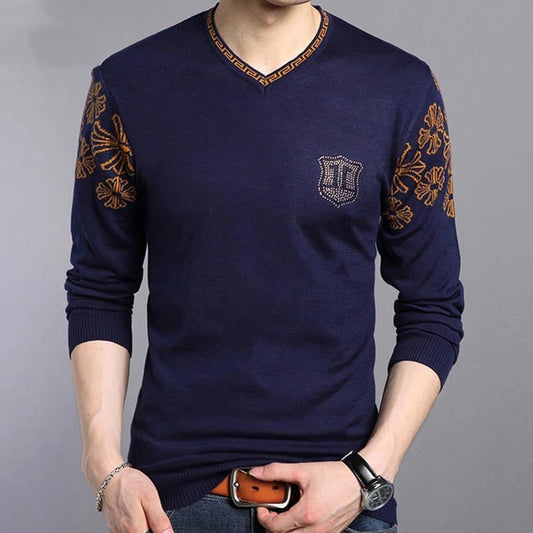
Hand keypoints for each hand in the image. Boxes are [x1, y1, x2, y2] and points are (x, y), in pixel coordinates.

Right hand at [95, 466, 173, 532]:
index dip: (159, 530)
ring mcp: (118, 532)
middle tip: (150, 511)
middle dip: (151, 527)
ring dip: (142, 526)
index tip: (158, 520)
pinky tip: (135, 513)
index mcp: (136, 530)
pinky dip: (134, 525)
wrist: (109, 478)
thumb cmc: (129, 484)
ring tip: (142, 510)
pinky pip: (127, 531)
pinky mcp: (114, 529)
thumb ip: (159, 520)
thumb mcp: (150, 498)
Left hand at [247, 460, 363, 532]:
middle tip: (272, 511)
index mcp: (306, 514)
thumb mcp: (303, 470)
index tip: (262, 508)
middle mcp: (315, 529)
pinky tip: (301, 517)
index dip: (264, 518)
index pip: (275, 527)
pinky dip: (301, 531)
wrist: (360, 481)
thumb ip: (277, 471)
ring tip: (286, 514)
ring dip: (287, 530)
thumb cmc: (335, 476)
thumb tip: (258, 472)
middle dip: (273, 526)